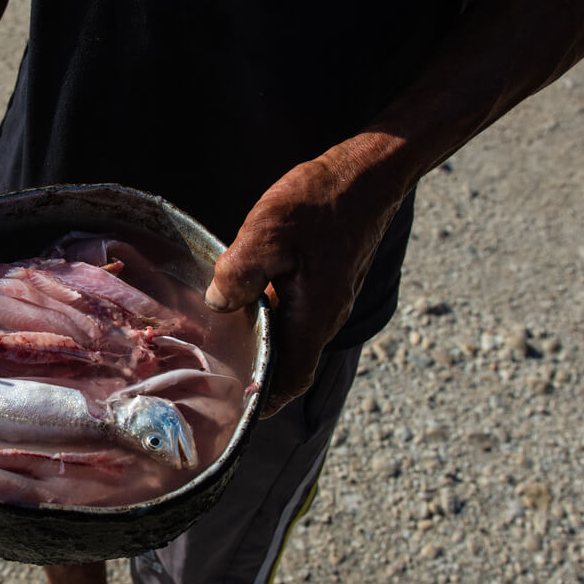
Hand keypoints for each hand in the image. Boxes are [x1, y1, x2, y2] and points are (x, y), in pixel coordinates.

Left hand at [204, 155, 402, 416]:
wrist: (368, 172)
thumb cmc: (322, 201)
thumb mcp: (268, 232)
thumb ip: (241, 273)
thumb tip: (219, 305)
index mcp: (315, 316)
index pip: (292, 378)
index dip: (266, 400)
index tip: (236, 411)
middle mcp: (326, 315)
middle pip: (289, 360)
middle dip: (257, 374)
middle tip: (215, 376)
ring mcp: (329, 296)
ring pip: (291, 334)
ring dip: (261, 342)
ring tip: (220, 341)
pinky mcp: (327, 278)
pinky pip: (295, 310)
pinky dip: (269, 316)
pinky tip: (241, 299)